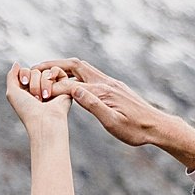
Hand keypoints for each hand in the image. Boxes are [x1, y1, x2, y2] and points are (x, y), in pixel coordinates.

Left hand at [7, 62, 71, 134]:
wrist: (44, 120)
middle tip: (35, 98)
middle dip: (34, 83)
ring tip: (44, 98)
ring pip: (45, 72)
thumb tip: (17, 63)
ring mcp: (52, 87)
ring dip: (43, 84)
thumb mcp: (12, 93)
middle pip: (35, 71)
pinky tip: (53, 89)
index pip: (26, 71)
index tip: (24, 84)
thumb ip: (11, 76)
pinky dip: (53, 75)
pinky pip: (57, 70)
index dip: (24, 75)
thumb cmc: (27, 110)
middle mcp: (40, 88)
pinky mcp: (64, 86)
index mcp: (28, 90)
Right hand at [32, 56, 194, 166]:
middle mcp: (105, 82)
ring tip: (48, 71)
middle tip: (36, 67)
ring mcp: (110, 83)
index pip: (70, 84)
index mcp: (102, 91)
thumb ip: (92, 105)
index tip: (37, 95)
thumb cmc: (135, 130)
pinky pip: (90, 75)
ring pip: (82, 68)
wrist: (157, 127)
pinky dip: (75, 74)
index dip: (51, 88)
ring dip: (64, 67)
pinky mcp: (114, 87)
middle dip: (54, 65)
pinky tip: (70, 82)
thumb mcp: (112, 122)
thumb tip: (73, 90)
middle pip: (75, 65)